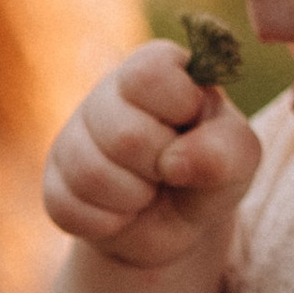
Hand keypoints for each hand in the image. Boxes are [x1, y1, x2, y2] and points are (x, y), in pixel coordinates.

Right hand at [44, 40, 261, 271]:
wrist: (177, 224)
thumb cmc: (210, 172)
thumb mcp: (240, 159)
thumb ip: (228, 150)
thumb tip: (176, 161)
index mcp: (155, 68)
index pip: (148, 74)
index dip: (177, 110)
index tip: (191, 126)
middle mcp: (107, 93)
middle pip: (124, 135)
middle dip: (159, 168)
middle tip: (169, 169)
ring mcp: (73, 136)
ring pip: (90, 174)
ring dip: (134, 198)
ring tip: (148, 192)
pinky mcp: (53, 182)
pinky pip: (68, 208)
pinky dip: (108, 223)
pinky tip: (122, 212)